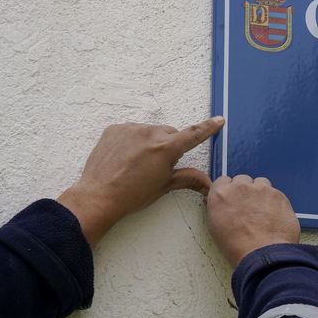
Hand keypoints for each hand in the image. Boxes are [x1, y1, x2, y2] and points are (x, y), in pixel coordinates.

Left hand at [57, 117, 224, 246]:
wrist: (98, 197)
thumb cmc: (131, 195)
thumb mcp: (163, 187)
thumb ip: (188, 179)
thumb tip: (208, 183)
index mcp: (166, 148)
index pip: (193, 134)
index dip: (208, 128)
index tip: (218, 120)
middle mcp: (149, 133)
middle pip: (169, 134)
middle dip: (169, 146)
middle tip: (158, 166)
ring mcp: (130, 129)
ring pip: (150, 131)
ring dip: (150, 142)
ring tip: (137, 164)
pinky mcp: (115, 129)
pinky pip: (131, 131)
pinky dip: (132, 141)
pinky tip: (125, 158)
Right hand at [206, 174, 300, 266]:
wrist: (263, 255)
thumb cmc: (238, 247)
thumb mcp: (216, 228)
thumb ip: (218, 208)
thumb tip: (220, 203)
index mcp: (221, 195)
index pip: (223, 181)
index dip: (229, 191)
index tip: (233, 200)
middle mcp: (240, 188)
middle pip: (242, 180)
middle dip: (245, 192)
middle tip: (248, 209)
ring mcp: (261, 190)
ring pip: (260, 183)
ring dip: (260, 194)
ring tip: (262, 213)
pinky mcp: (279, 195)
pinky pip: (275, 193)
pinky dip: (274, 202)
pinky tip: (273, 217)